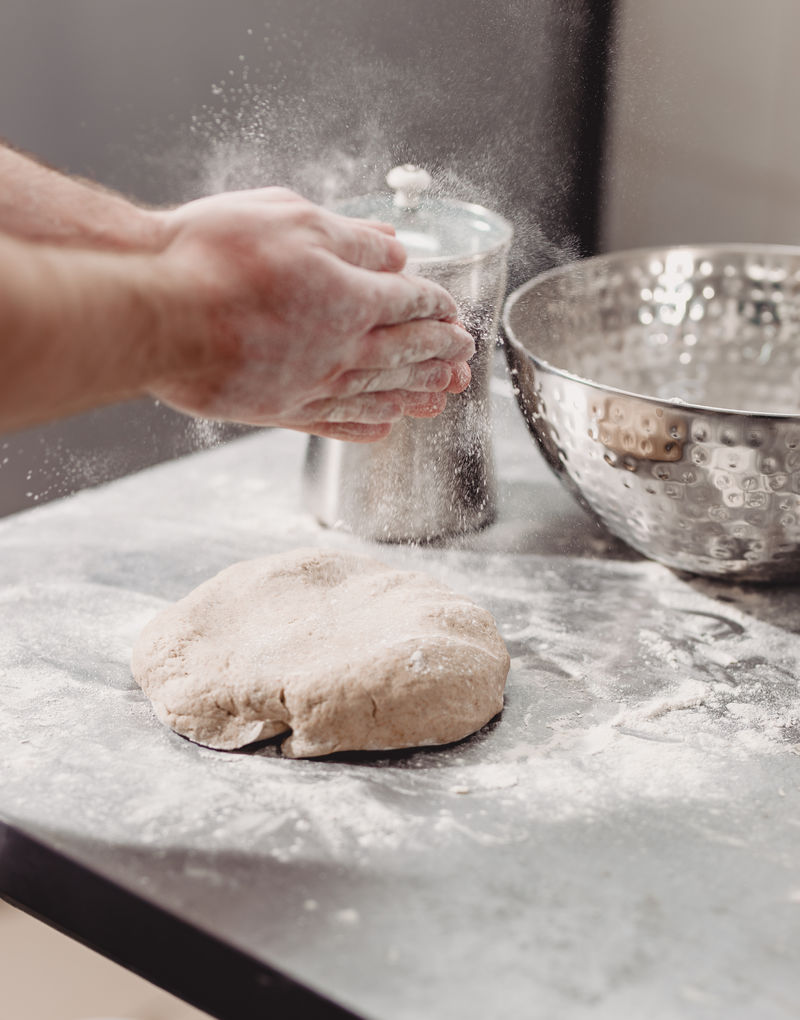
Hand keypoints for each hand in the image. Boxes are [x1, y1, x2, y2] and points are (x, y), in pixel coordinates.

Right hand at [149, 188, 473, 439]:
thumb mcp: (292, 218)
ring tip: (443, 398)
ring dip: (416, 394)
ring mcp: (310, 385)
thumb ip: (351, 239)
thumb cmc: (212, 256)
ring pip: (380, 393)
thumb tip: (394, 249)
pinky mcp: (278, 410)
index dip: (437, 304)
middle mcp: (340, 349)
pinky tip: (384, 429)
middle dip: (440, 353)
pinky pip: (336, 423)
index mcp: (351, 297)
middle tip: (465, 358)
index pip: (411, 301)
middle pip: (405, 353)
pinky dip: (365, 426)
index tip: (453, 310)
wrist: (154, 311)